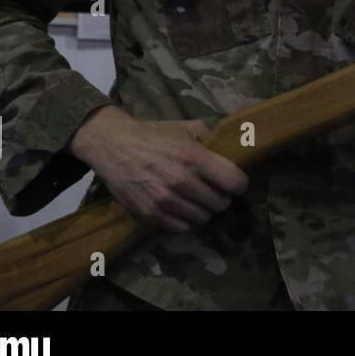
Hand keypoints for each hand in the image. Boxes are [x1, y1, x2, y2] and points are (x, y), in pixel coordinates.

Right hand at [68, 106, 248, 232]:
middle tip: (213, 190)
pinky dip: (187, 220)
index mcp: (195, 158)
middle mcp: (182, 181)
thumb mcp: (187, 128)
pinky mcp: (150, 214)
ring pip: (203, 218)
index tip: (236, 183)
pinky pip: (182, 227)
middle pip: (221, 204)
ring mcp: (166, 200)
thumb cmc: (154, 135)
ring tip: (197, 199)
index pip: (235, 182)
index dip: (240, 184)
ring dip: (204, 210)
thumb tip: (235, 145)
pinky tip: (183, 208)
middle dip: (221, 197)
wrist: (114, 146)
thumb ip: (212, 138)